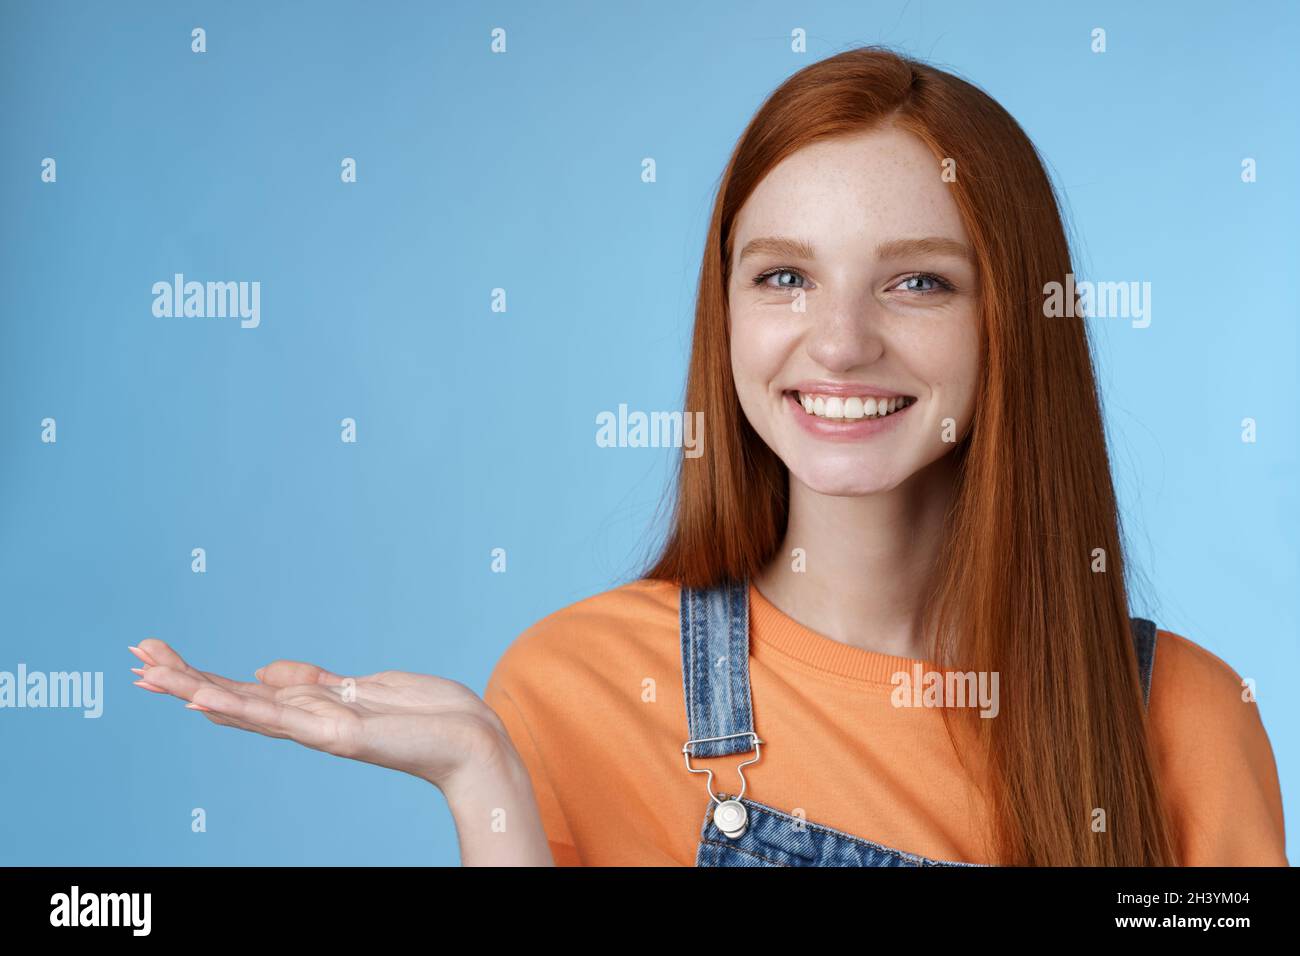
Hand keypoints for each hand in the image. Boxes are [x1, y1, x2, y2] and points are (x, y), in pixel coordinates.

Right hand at [128, 639, 511, 790]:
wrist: (473, 742)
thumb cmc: (429, 715)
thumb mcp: (365, 684)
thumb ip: (314, 681)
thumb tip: (264, 669)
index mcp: (313, 707)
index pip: (245, 690)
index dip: (201, 675)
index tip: (156, 656)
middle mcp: (308, 722)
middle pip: (234, 699)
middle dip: (184, 679)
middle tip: (134, 659)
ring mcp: (320, 731)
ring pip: (247, 709)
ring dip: (196, 690)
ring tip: (149, 675)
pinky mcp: (339, 735)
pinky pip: (283, 720)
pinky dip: (242, 708)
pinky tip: (205, 698)